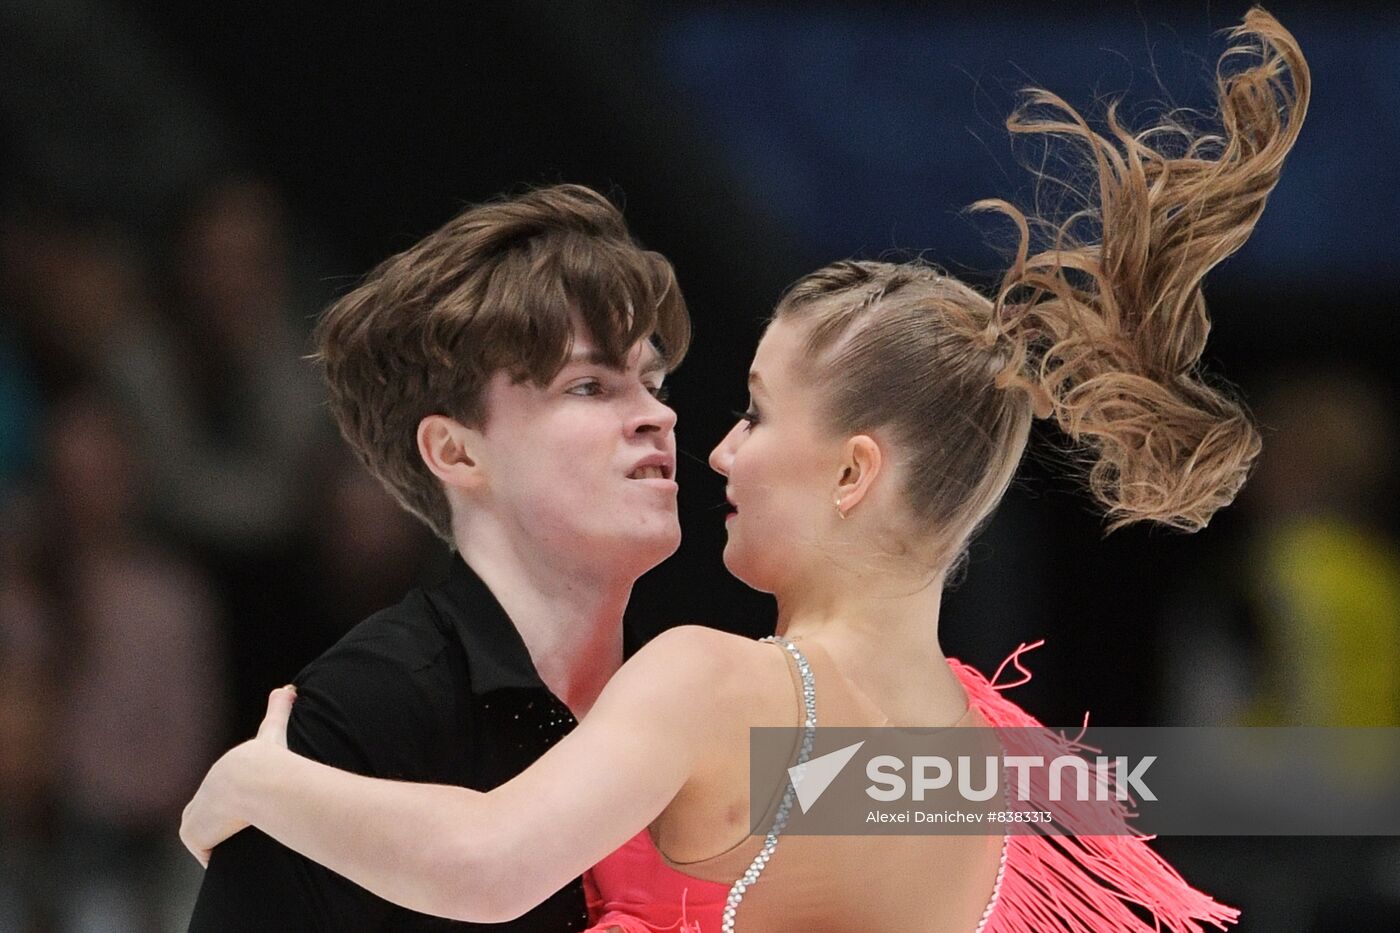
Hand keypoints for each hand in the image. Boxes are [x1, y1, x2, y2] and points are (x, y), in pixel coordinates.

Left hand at [180, 685, 295, 866]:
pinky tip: (238, 852)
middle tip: (249, 829)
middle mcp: (202, 793)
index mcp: (219, 775)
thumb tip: (290, 687)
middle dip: (222, 823)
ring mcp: (195, 815)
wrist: (256, 777)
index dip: (227, 800)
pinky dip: (220, 855)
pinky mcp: (193, 834)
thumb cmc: (268, 759)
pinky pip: (206, 852)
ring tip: (247, 843)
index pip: (217, 790)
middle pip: (209, 815)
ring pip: (208, 834)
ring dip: (222, 840)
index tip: (239, 809)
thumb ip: (279, 708)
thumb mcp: (274, 731)